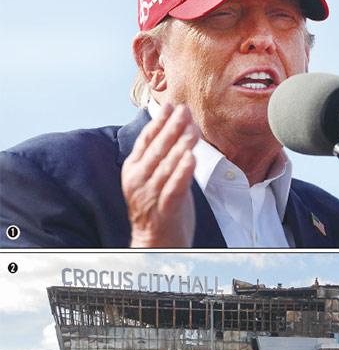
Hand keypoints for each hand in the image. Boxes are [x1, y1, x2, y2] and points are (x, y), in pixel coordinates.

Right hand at [122, 103, 197, 246]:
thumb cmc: (159, 208)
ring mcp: (149, 196)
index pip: (146, 140)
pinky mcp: (164, 211)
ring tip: (193, 129)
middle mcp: (138, 181)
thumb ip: (163, 156)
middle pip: (156, 149)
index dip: (158, 122)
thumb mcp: (155, 178)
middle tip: (185, 111)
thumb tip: (176, 126)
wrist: (155, 244)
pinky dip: (182, 173)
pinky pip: (174, 188)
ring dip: (180, 146)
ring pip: (166, 166)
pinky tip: (191, 158)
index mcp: (134, 170)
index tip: (170, 105)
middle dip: (171, 128)